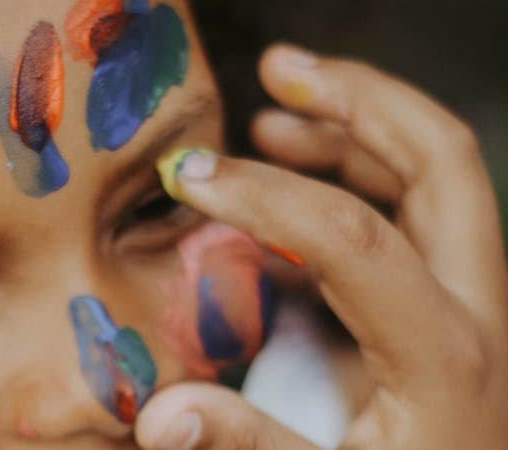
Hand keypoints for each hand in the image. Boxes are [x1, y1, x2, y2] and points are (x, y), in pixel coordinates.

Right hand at [139, 44, 507, 449]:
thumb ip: (248, 447)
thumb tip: (160, 418)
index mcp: (443, 354)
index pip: (353, 239)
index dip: (266, 198)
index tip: (193, 178)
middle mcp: (475, 308)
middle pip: (439, 159)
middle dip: (356, 99)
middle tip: (280, 73)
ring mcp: (470, 296)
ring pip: (432, 171)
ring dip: (357, 121)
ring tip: (277, 109)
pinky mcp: (447, 301)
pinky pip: (409, 210)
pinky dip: (354, 172)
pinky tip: (292, 180)